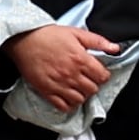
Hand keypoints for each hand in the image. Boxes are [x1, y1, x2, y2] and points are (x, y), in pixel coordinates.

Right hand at [4, 22, 121, 116]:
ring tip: (78, 87)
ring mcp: (59, 84)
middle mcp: (72, 74)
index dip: (103, 75)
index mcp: (81, 59)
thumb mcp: (76, 33)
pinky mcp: (47, 91)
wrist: (24, 39)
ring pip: (80, 100)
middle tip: (87, 79)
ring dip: (82, 95)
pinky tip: (68, 97)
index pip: (102, 77)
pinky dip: (69, 104)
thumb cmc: (48, 35)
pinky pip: (63, 106)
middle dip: (93, 85)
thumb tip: (115, 48)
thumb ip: (97, 41)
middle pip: (93, 90)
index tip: (98, 73)